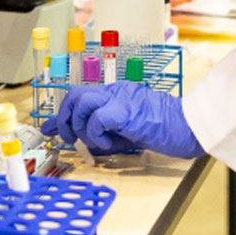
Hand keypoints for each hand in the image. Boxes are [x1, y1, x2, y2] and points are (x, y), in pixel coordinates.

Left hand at [41, 82, 204, 158]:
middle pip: (75, 94)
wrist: (187, 125)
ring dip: (79, 127)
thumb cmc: (163, 129)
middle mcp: (115, 90)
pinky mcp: (125, 110)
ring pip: (81, 101)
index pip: (80, 96)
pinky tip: (109, 144)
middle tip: (69, 139)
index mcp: (116, 93)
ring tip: (94, 143)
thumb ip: (105, 131)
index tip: (49, 128)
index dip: (60, 113)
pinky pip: (96, 119)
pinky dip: (95, 135)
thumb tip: (81, 141)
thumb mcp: (127, 130)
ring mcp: (120, 97)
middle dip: (63, 119)